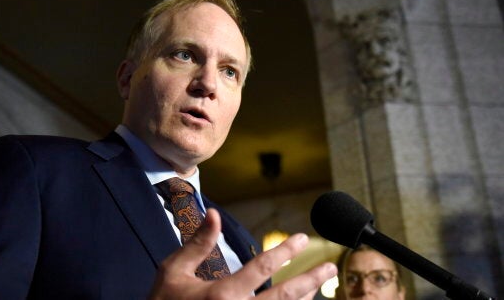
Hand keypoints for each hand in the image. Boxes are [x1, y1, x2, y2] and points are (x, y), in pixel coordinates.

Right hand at [148, 208, 336, 299]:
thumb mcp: (173, 270)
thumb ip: (198, 243)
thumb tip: (214, 213)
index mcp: (222, 293)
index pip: (263, 267)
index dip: (285, 250)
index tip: (302, 238)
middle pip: (285, 296)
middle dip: (311, 280)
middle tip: (331, 268)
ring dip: (303, 299)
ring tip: (320, 286)